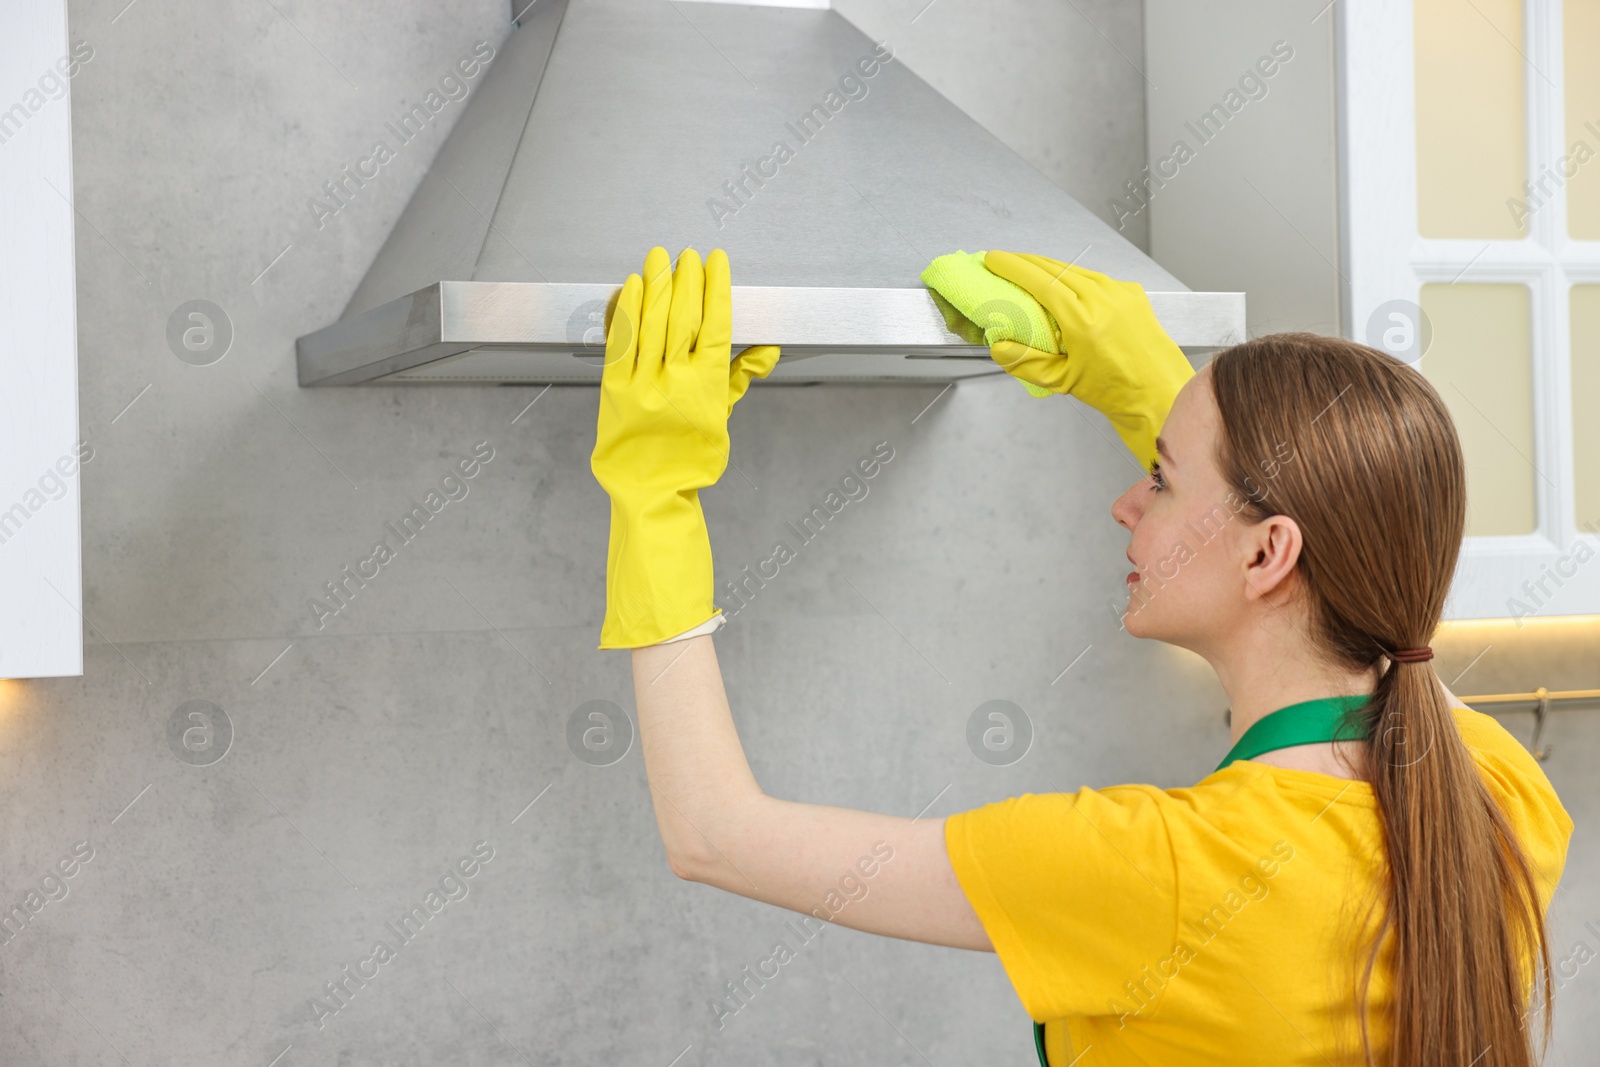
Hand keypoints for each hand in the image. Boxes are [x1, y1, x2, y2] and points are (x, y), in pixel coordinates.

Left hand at [590, 245, 778, 648]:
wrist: (652, 493)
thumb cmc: (691, 459)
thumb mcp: (721, 420)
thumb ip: (740, 379)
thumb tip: (769, 349)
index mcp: (708, 386)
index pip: (717, 325)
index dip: (717, 289)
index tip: (717, 261)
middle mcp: (677, 381)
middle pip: (684, 317)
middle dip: (687, 280)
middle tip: (688, 254)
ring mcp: (643, 385)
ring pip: (652, 323)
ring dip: (657, 285)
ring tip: (660, 258)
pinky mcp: (614, 390)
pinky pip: (621, 343)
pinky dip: (625, 311)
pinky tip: (630, 286)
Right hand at [983, 251, 1194, 470]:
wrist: (1159, 393)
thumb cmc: (1115, 390)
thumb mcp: (1062, 381)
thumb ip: (1025, 363)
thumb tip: (998, 346)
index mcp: (1083, 320)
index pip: (1040, 281)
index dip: (1013, 267)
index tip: (994, 259)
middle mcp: (1103, 299)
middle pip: (1055, 268)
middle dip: (1025, 262)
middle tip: (1003, 261)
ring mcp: (1120, 292)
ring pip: (1076, 269)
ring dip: (1049, 267)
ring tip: (1029, 271)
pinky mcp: (1132, 293)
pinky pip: (1097, 278)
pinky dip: (1075, 277)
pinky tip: (1064, 285)